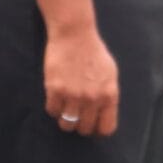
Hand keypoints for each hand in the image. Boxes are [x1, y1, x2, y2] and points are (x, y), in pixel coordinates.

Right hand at [44, 23, 119, 137]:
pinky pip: (52, 111)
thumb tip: (104, 114)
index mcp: (109, 95)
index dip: (97, 130)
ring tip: (64, 108)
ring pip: (67, 125)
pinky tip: (55, 97)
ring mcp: (73, 95)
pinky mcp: (56, 89)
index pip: (106, 128)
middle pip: (84, 129)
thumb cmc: (93, 51)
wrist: (74, 33)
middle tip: (75, 114)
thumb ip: (108, 95)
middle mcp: (93, 98)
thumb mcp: (110, 73)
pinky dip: (53, 107)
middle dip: (79, 124)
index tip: (91, 124)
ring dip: (64, 119)